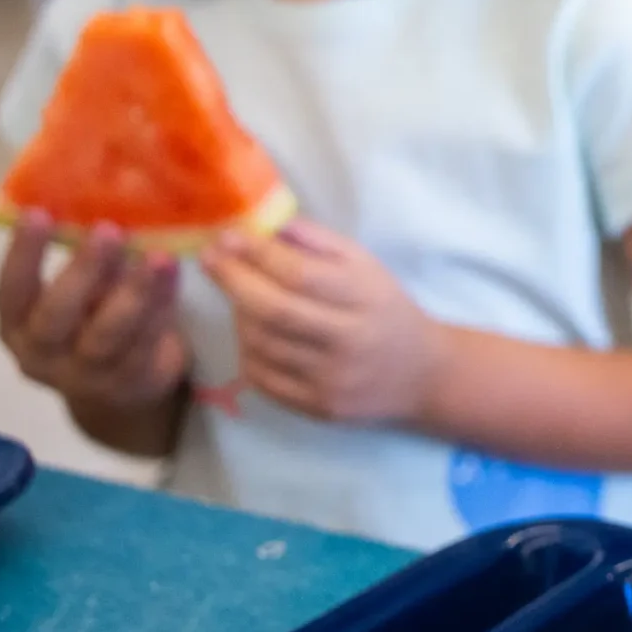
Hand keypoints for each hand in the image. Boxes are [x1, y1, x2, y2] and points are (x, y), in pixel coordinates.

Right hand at [0, 216, 189, 416]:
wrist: (118, 388)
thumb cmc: (90, 318)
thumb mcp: (77, 290)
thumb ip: (85, 258)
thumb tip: (110, 194)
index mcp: (16, 324)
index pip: (11, 290)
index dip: (22, 254)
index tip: (38, 213)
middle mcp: (41, 354)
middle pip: (56, 315)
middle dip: (83, 271)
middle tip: (108, 230)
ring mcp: (84, 375)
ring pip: (107, 334)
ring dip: (134, 291)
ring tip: (159, 255)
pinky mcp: (127, 383)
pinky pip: (145, 343)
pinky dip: (161, 308)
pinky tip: (173, 279)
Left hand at [203, 220, 443, 424]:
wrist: (421, 374)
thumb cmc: (386, 309)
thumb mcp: (366, 265)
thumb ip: (319, 241)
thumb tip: (266, 224)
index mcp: (366, 298)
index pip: (301, 274)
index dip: (258, 254)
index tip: (228, 236)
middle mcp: (349, 341)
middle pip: (274, 310)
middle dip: (233, 280)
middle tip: (210, 258)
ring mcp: (331, 379)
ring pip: (262, 343)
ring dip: (238, 314)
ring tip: (238, 294)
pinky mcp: (317, 407)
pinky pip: (262, 377)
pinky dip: (247, 349)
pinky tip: (251, 332)